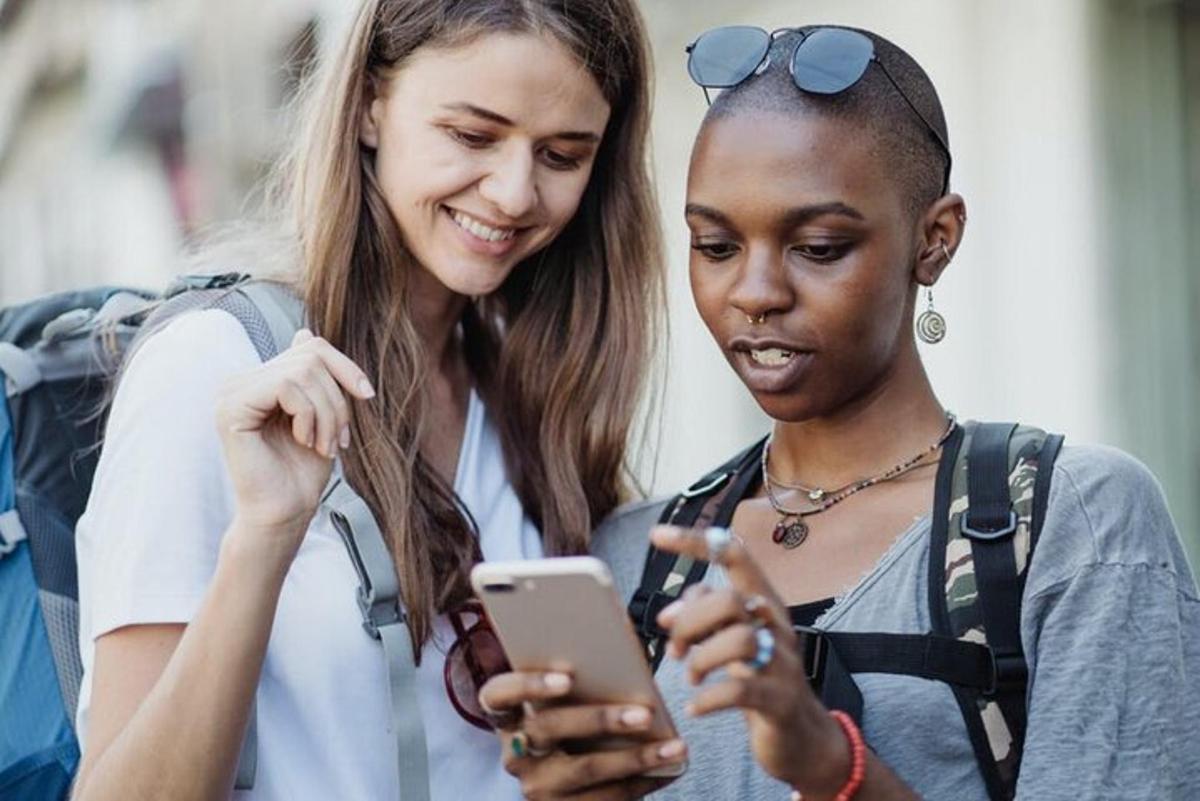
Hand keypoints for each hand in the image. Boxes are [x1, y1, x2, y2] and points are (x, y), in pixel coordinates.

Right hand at [215, 329, 374, 545]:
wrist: (286, 511)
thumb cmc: (303, 469)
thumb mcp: (322, 413)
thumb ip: (314, 377)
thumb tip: (305, 332)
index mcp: (260, 380)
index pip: (310, 346)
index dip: (345, 366)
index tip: (367, 396)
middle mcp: (240, 381)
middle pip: (311, 357)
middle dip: (338, 399)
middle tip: (338, 439)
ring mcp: (231, 393)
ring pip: (303, 372)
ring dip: (328, 413)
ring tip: (324, 444)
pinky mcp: (230, 408)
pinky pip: (286, 387)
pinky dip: (309, 415)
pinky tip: (304, 441)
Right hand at [478, 670, 686, 799]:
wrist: (566, 785)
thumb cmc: (572, 722)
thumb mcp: (566, 702)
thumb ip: (582, 676)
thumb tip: (622, 638)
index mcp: (507, 716)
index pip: (498, 695)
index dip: (528, 684)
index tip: (566, 677)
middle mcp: (514, 753)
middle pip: (550, 730)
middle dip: (600, 720)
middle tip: (643, 714)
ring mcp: (536, 786)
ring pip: (585, 769)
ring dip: (636, 757)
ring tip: (674, 747)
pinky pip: (605, 798)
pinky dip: (641, 781)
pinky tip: (667, 768)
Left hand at [650, 525, 848, 797]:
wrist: (802, 735)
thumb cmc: (759, 677)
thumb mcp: (733, 637)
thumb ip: (704, 615)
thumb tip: (668, 614)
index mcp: (763, 602)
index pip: (734, 556)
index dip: (696, 542)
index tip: (657, 535)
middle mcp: (777, 625)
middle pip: (729, 600)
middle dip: (690, 622)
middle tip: (676, 650)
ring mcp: (783, 664)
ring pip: (739, 641)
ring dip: (701, 659)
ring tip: (692, 677)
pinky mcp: (780, 701)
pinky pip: (740, 691)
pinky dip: (708, 699)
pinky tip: (694, 708)